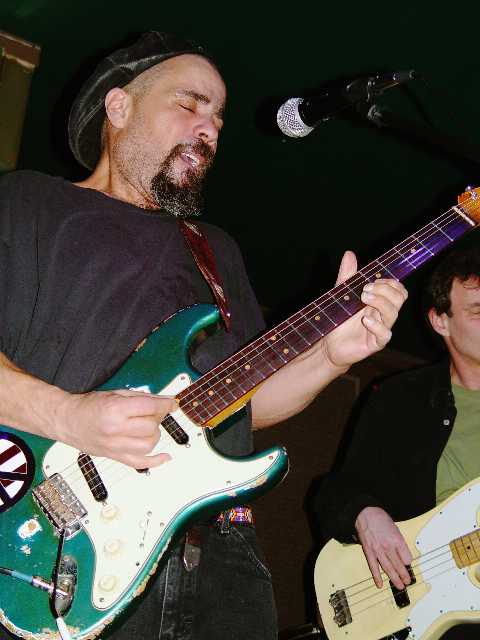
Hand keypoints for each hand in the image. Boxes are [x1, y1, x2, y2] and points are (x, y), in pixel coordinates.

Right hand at [54, 389, 176, 468]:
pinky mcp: (114, 457)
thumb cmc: (88, 406)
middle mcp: (115, 429)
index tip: (172, 403)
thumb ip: (142, 398)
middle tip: (154, 413)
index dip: (166, 404)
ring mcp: (115, 446)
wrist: (67, 420)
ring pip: (149, 445)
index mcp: (115, 410)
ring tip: (148, 427)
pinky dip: (155, 461)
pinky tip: (165, 457)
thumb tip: (165, 401)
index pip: (150, 407)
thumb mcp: (117, 394)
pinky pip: (139, 463)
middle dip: (157, 418)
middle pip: (151, 426)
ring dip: (154, 434)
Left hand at [323, 251, 407, 369]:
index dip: (390, 283)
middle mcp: (384, 314)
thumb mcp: (342, 294)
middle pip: (400, 298)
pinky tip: (365, 319)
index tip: (373, 280)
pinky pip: (385, 334)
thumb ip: (347, 275)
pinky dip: (377, 325)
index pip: (398, 290)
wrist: (330, 345)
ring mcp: (381, 329)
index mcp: (380, 302)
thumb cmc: (340, 320)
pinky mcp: (375, 343)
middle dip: (384, 290)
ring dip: (380, 302)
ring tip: (363, 298)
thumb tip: (349, 253)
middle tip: (365, 289)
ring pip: (393, 313)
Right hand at [355, 506, 412, 589]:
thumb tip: (403, 554)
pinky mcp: (369, 552)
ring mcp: (378, 550)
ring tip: (400, 585)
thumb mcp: (395, 527)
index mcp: (397, 539)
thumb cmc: (379, 518)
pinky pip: (373, 567)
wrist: (364, 513)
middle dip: (404, 575)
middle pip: (399, 565)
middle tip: (407, 582)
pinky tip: (380, 584)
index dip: (409, 562)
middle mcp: (388, 546)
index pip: (407, 557)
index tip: (409, 565)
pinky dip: (376, 576)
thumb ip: (399, 541)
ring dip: (394, 578)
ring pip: (388, 568)